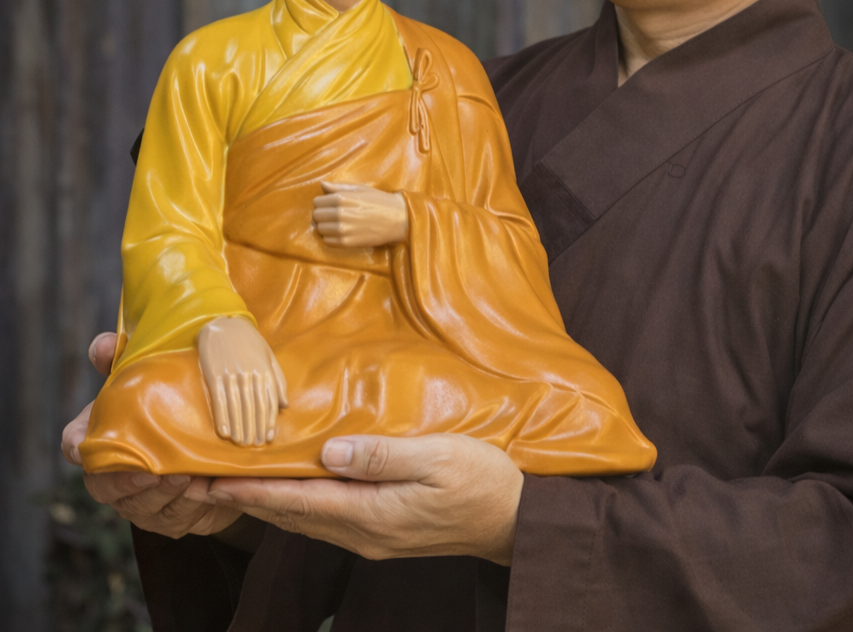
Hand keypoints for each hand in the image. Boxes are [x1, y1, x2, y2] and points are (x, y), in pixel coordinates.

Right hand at [63, 332, 240, 538]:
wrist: (216, 438)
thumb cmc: (174, 404)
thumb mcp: (153, 374)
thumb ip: (127, 357)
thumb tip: (105, 345)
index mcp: (103, 439)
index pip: (75, 444)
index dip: (77, 446)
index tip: (87, 446)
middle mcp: (115, 476)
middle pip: (105, 488)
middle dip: (129, 483)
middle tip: (156, 470)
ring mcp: (142, 503)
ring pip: (145, 509)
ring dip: (167, 496)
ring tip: (191, 477)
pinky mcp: (174, 518)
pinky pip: (179, 519)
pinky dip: (194, 506)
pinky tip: (210, 489)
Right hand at [197, 317, 288, 446]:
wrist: (224, 325)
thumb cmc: (249, 342)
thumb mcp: (268, 356)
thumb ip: (278, 380)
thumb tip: (285, 405)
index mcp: (265, 370)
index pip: (269, 401)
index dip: (269, 421)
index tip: (268, 438)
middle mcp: (250, 374)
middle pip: (254, 407)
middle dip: (255, 428)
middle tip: (255, 445)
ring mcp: (232, 375)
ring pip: (238, 406)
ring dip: (240, 427)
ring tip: (241, 443)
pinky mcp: (214, 375)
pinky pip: (220, 400)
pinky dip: (222, 417)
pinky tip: (224, 432)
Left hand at [199, 433, 523, 564]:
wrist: (513, 518)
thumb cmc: (479, 480)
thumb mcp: (436, 457)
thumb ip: (381, 456)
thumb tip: (329, 452)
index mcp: (372, 513)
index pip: (298, 501)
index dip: (252, 490)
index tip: (211, 479)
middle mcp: (364, 532)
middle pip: (293, 516)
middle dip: (247, 500)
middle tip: (202, 484)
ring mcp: (373, 537)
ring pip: (306, 520)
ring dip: (269, 504)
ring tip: (235, 486)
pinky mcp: (384, 533)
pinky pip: (326, 520)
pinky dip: (298, 505)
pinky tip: (293, 491)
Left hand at [313, 181, 407, 247]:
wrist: (397, 219)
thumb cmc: (379, 201)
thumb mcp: (360, 189)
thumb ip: (338, 187)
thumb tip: (322, 184)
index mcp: (341, 198)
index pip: (316, 202)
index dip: (322, 202)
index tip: (330, 204)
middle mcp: (339, 214)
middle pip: (316, 216)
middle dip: (322, 214)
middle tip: (333, 214)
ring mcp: (342, 230)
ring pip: (320, 230)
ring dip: (326, 227)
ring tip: (338, 224)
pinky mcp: (347, 243)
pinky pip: (327, 241)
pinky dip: (331, 238)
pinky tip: (341, 232)